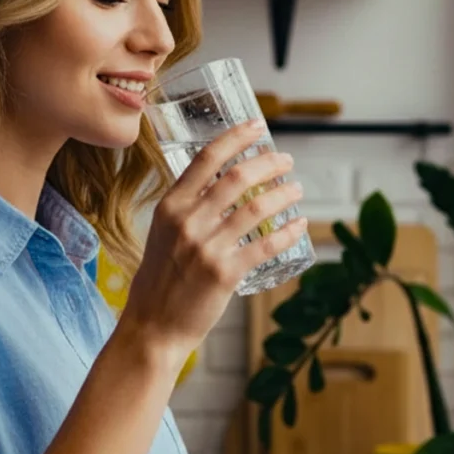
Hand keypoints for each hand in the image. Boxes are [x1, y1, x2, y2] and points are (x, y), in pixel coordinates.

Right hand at [120, 120, 305, 364]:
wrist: (154, 326)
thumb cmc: (160, 281)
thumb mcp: (162, 234)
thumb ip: (187, 211)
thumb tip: (220, 189)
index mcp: (170, 207)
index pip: (206, 159)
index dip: (236, 137)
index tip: (257, 127)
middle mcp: (187, 222)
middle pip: (238, 177)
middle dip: (269, 163)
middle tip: (286, 161)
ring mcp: (207, 247)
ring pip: (257, 207)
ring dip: (283, 194)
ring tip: (296, 189)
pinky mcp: (225, 273)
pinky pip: (266, 245)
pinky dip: (288, 231)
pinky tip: (300, 224)